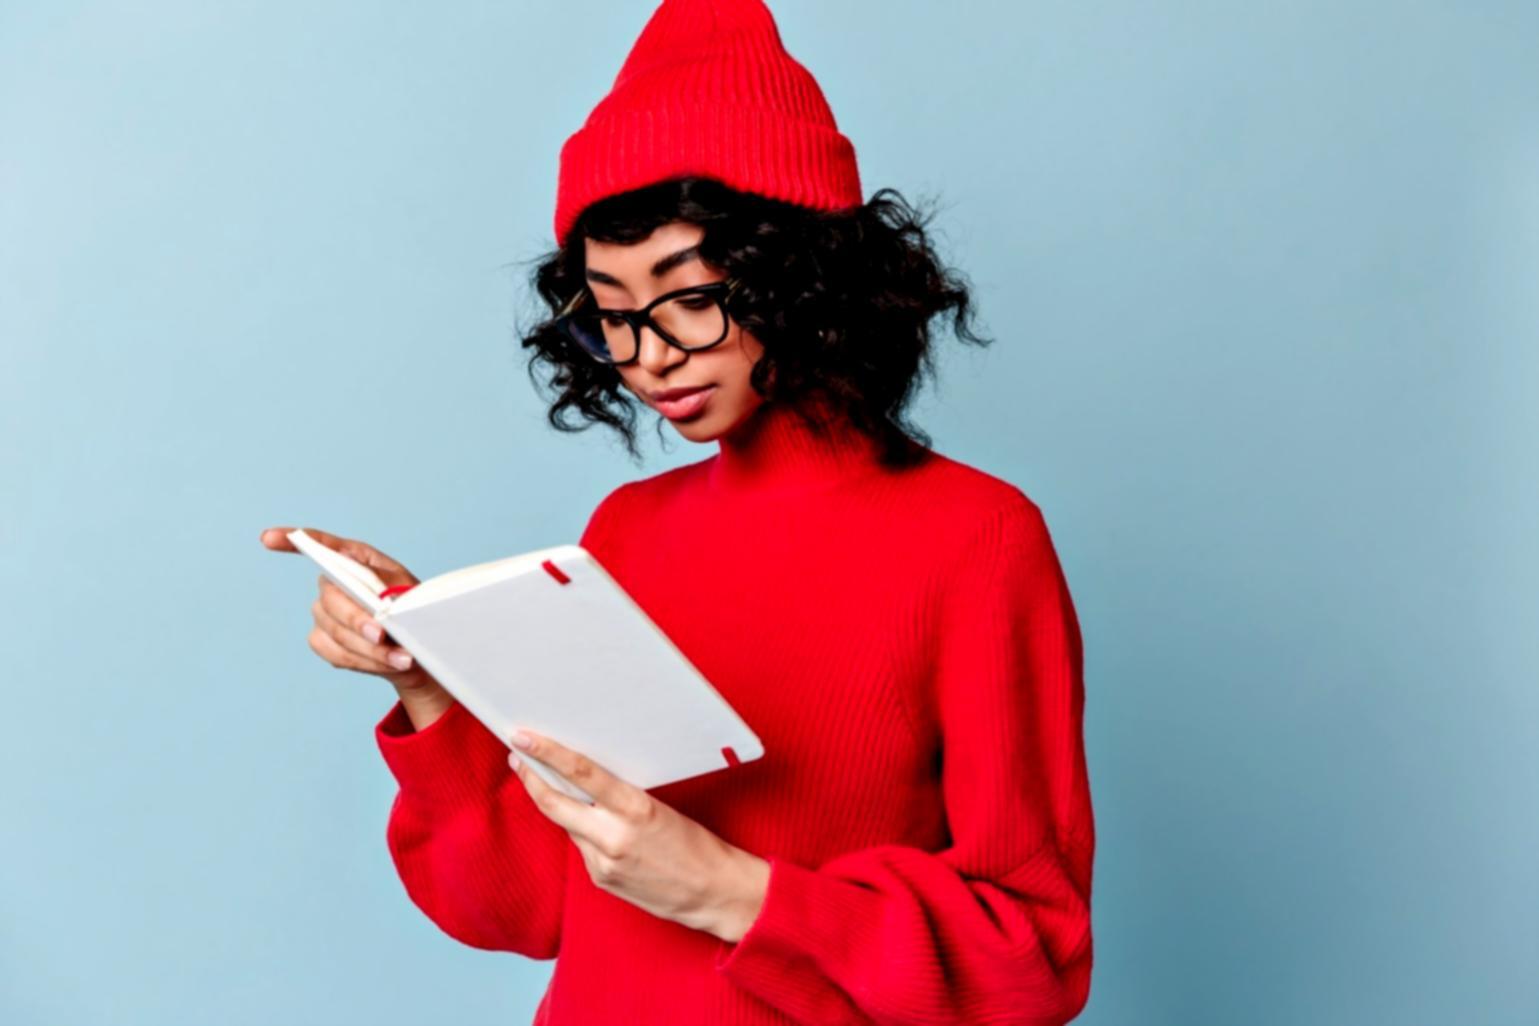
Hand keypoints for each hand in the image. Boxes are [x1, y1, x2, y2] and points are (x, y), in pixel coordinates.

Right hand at [258, 525, 440, 697]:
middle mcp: (334, 585)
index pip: (320, 546)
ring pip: (335, 631)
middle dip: (357, 620)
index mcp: (356, 561)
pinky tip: (388, 664)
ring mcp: (324, 614)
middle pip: (331, 599)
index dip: (291, 540)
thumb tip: (373, 592)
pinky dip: (363, 661)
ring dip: (370, 649)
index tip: (268, 538)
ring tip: (401, 658)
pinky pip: (334, 653)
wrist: (416, 649)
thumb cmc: (413, 611)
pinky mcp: (322, 641)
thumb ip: (389, 587)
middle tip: (382, 635)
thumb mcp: (412, 591)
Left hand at [507, 729, 770, 942]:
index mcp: (636, 809)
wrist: (712, 892)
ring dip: (563, 806)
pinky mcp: (601, 880)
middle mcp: (614, 838)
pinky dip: (585, 833)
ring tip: (564, 788)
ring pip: (568, 825)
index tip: (523, 739)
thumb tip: (583, 779)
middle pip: (554, 804)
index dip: (547, 755)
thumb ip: (619, 796)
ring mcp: (603, 863)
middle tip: (516, 758)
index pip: (582, 774)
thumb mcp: (660, 807)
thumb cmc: (695, 843)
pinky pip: (582, 847)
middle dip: (531, 779)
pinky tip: (600, 830)